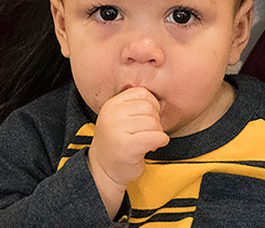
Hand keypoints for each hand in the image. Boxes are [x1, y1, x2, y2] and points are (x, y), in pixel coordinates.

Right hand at [88, 87, 169, 217]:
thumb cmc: (116, 143)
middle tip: (147, 133)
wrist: (102, 171)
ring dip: (157, 133)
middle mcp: (112, 115)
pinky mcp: (127, 147)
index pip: (142, 93)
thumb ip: (133, 105)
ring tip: (147, 141)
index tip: (147, 119)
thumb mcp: (118, 118)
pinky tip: (154, 146)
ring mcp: (118, 130)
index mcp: (111, 105)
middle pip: (149, 107)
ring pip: (154, 123)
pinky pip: (155, 137)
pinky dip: (161, 140)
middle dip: (155, 120)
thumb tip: (158, 100)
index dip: (152, 105)